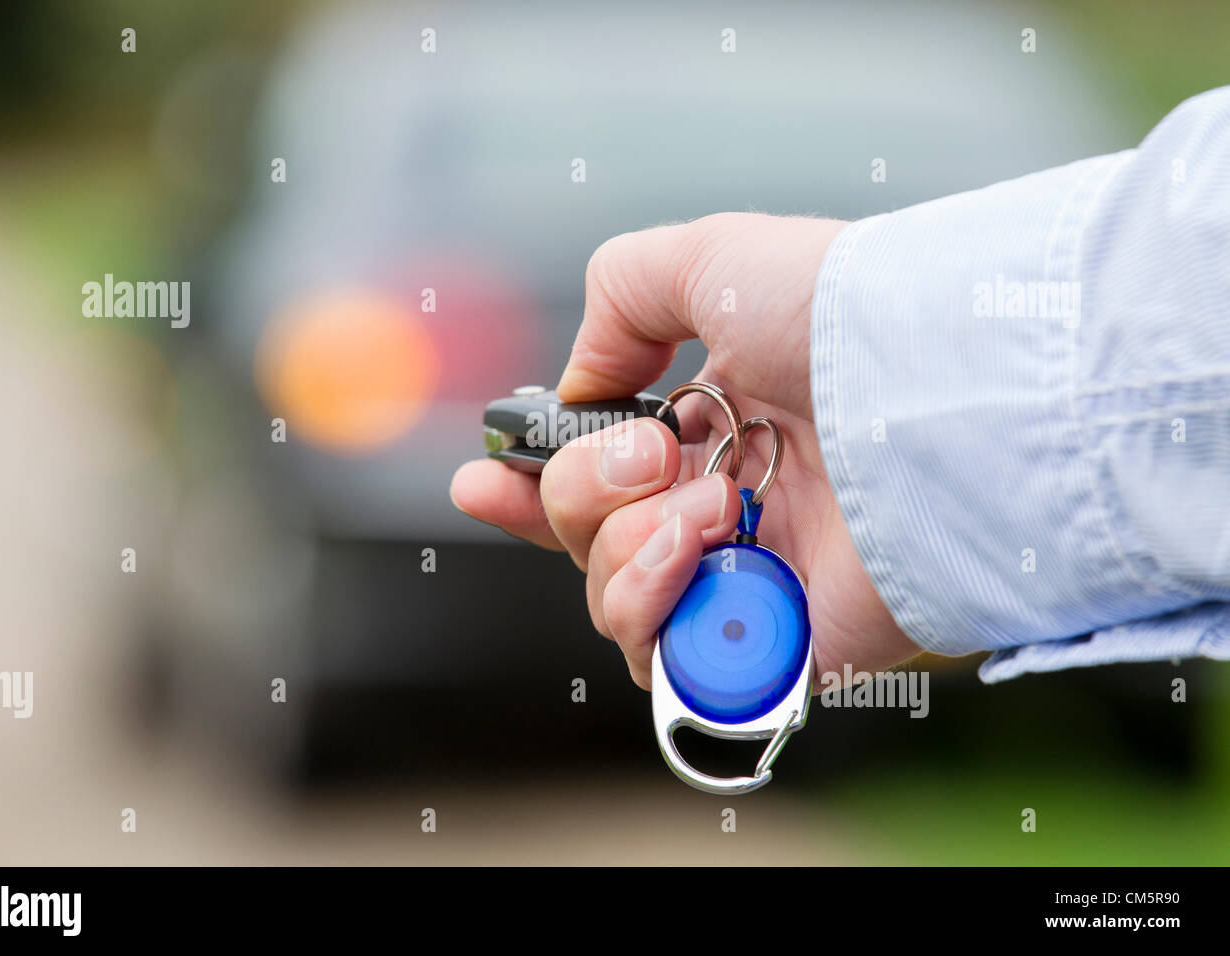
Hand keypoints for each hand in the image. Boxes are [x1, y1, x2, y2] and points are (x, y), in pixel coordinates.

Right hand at [451, 213, 918, 688]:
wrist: (932, 387)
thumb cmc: (835, 312)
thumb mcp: (709, 259)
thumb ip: (621, 298)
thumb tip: (582, 387)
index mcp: (707, 429)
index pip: (597, 477)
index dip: (528, 488)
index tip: (481, 482)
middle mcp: (725, 506)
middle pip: (586, 540)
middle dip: (583, 494)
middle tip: (654, 453)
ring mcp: (751, 579)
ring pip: (616, 603)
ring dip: (631, 549)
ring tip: (710, 507)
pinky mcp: (782, 647)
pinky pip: (673, 666)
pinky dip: (663, 611)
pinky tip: (706, 555)